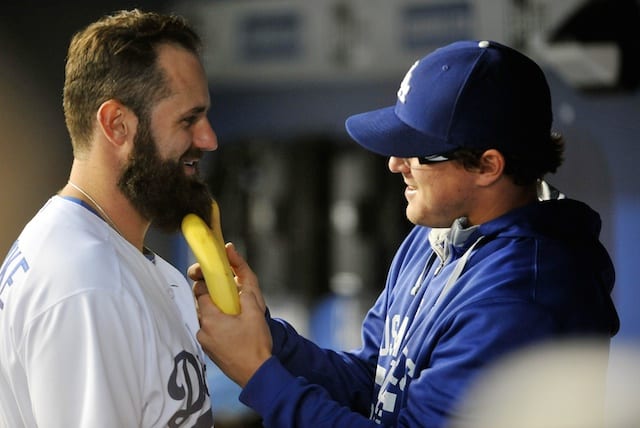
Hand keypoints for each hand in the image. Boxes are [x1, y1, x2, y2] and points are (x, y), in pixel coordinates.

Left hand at [189, 243, 271, 386]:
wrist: (256, 374)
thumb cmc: (255, 346)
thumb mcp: (255, 314)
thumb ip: (245, 295)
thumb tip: (240, 286)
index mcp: (210, 319)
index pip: (200, 292)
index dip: (208, 283)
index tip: (218, 280)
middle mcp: (202, 330)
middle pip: (202, 306)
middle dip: (213, 298)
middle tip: (229, 296)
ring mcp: (205, 343)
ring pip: (206, 320)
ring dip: (216, 314)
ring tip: (233, 314)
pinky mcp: (210, 352)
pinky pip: (209, 332)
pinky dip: (217, 327)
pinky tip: (233, 329)